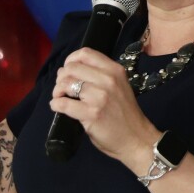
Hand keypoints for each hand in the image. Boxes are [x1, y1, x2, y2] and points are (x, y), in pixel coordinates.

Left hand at [50, 48, 158, 168]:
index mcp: (115, 70)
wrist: (137, 139)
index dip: (70, 59)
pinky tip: (58, 107)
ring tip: (60, 97)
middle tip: (62, 88)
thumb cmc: (125, 114)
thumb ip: (99, 76)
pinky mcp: (91, 114)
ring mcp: (99, 97)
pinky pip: (63, 104)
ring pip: (66, 84)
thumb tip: (68, 72)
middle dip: (61, 77)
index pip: (85, 53)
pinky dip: (56, 104)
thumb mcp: (119, 86)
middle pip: (72, 68)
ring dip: (57, 91)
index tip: (67, 70)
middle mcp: (108, 80)